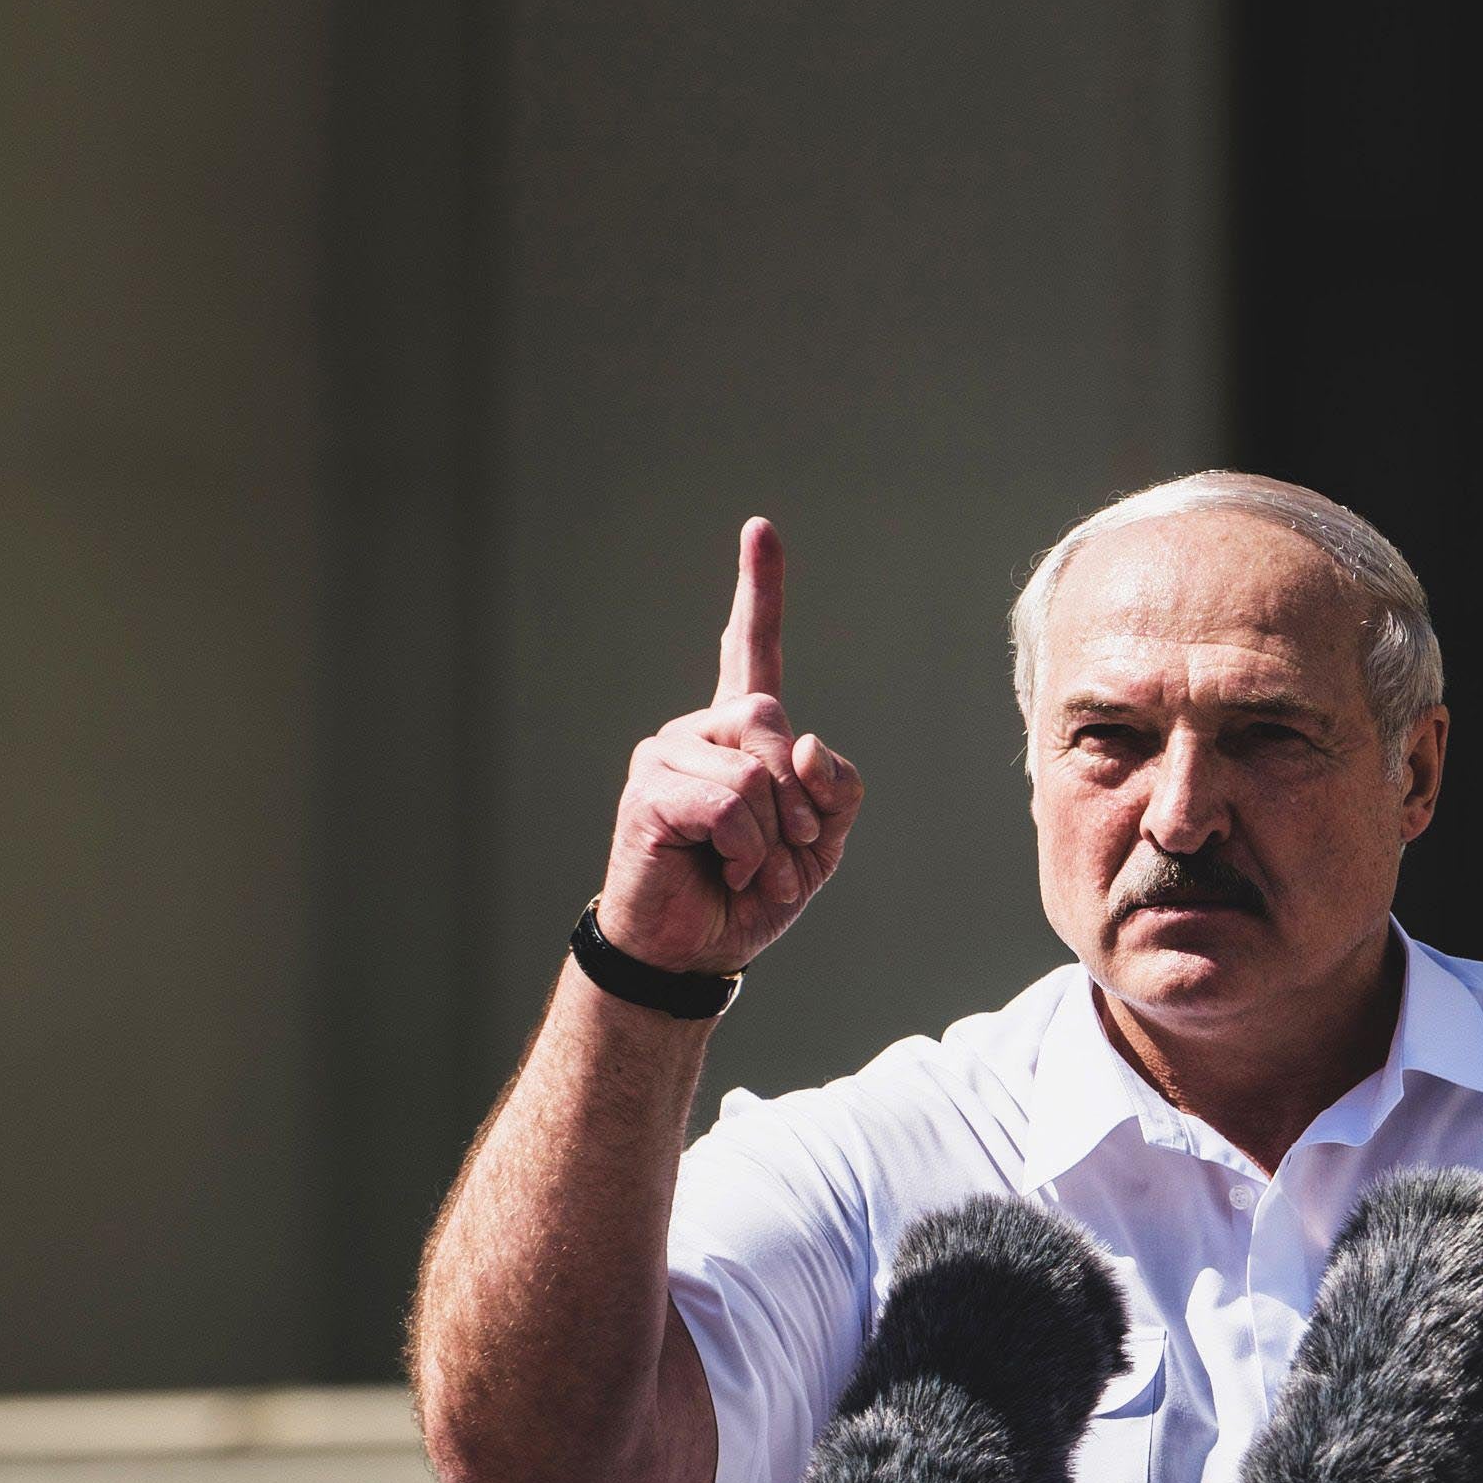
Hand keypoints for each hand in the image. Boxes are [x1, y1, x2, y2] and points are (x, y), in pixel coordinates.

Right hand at [595, 518, 868, 980]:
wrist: (694, 952)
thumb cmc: (749, 895)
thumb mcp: (820, 845)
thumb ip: (834, 790)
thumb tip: (804, 745)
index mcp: (740, 737)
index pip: (750, 649)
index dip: (758, 590)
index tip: (760, 530)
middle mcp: (698, 733)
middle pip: (772, 721)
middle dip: (796, 801)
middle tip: (781, 852)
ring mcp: (666, 756)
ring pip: (754, 773)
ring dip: (769, 840)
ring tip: (741, 868)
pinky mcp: (648, 791)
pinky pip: (729, 805)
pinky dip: (743, 851)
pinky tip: (719, 869)